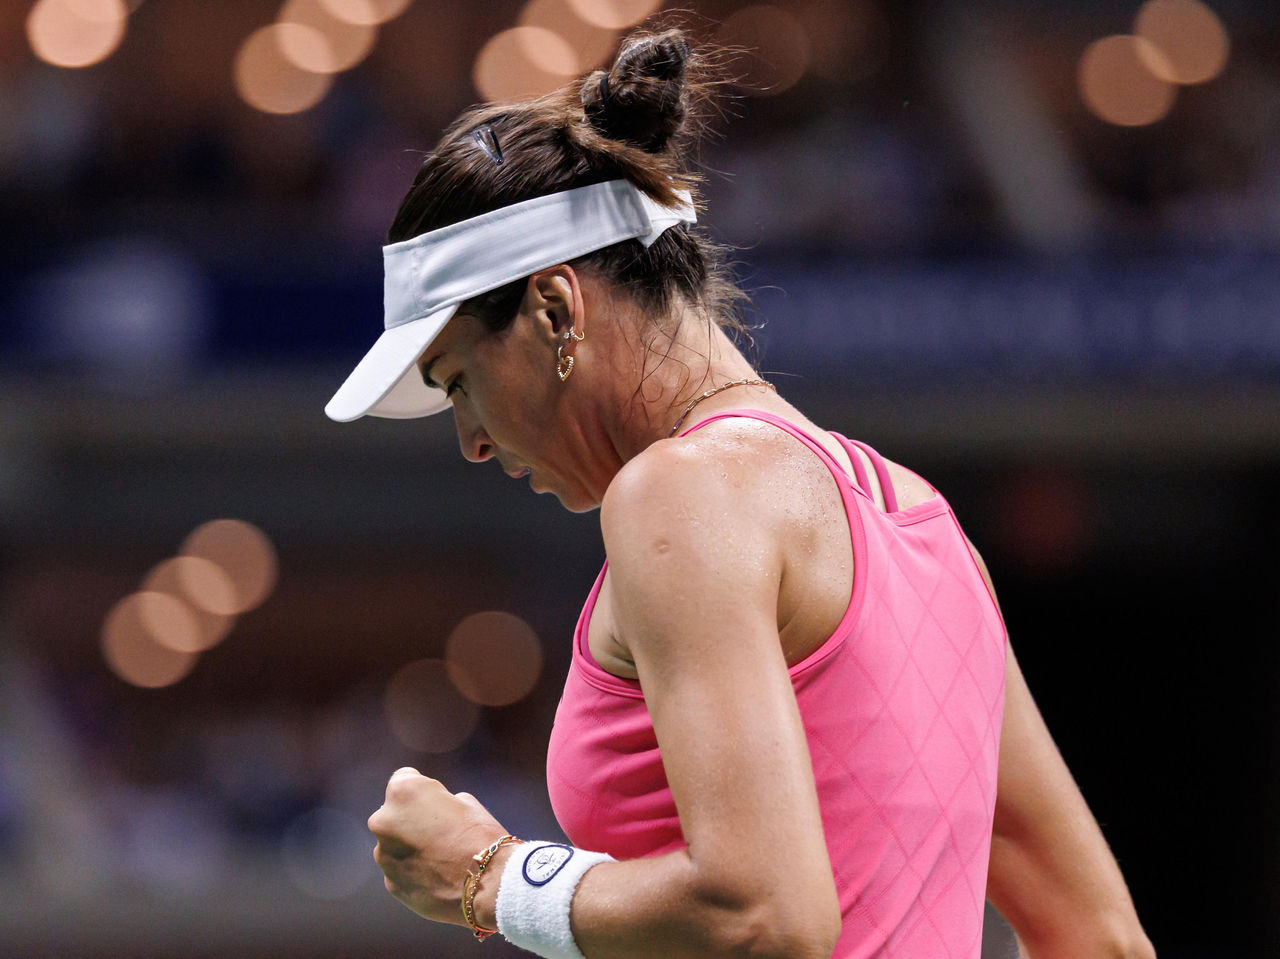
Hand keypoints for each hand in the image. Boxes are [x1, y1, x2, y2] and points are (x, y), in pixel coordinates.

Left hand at [368, 767, 509, 925]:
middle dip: (410, 819)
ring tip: (441, 858)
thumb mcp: (464, 802)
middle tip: (439, 831)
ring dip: (410, 847)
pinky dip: (414, 872)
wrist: (487, 885)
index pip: (405, 779)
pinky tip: (438, 877)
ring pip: (394, 845)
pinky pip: (400, 871)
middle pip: (394, 814)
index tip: (437, 801)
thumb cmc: (480, 836)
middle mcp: (383, 821)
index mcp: (403, 792)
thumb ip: (439, 803)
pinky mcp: (390, 884)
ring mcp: (383, 855)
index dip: (424, 790)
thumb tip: (433, 814)